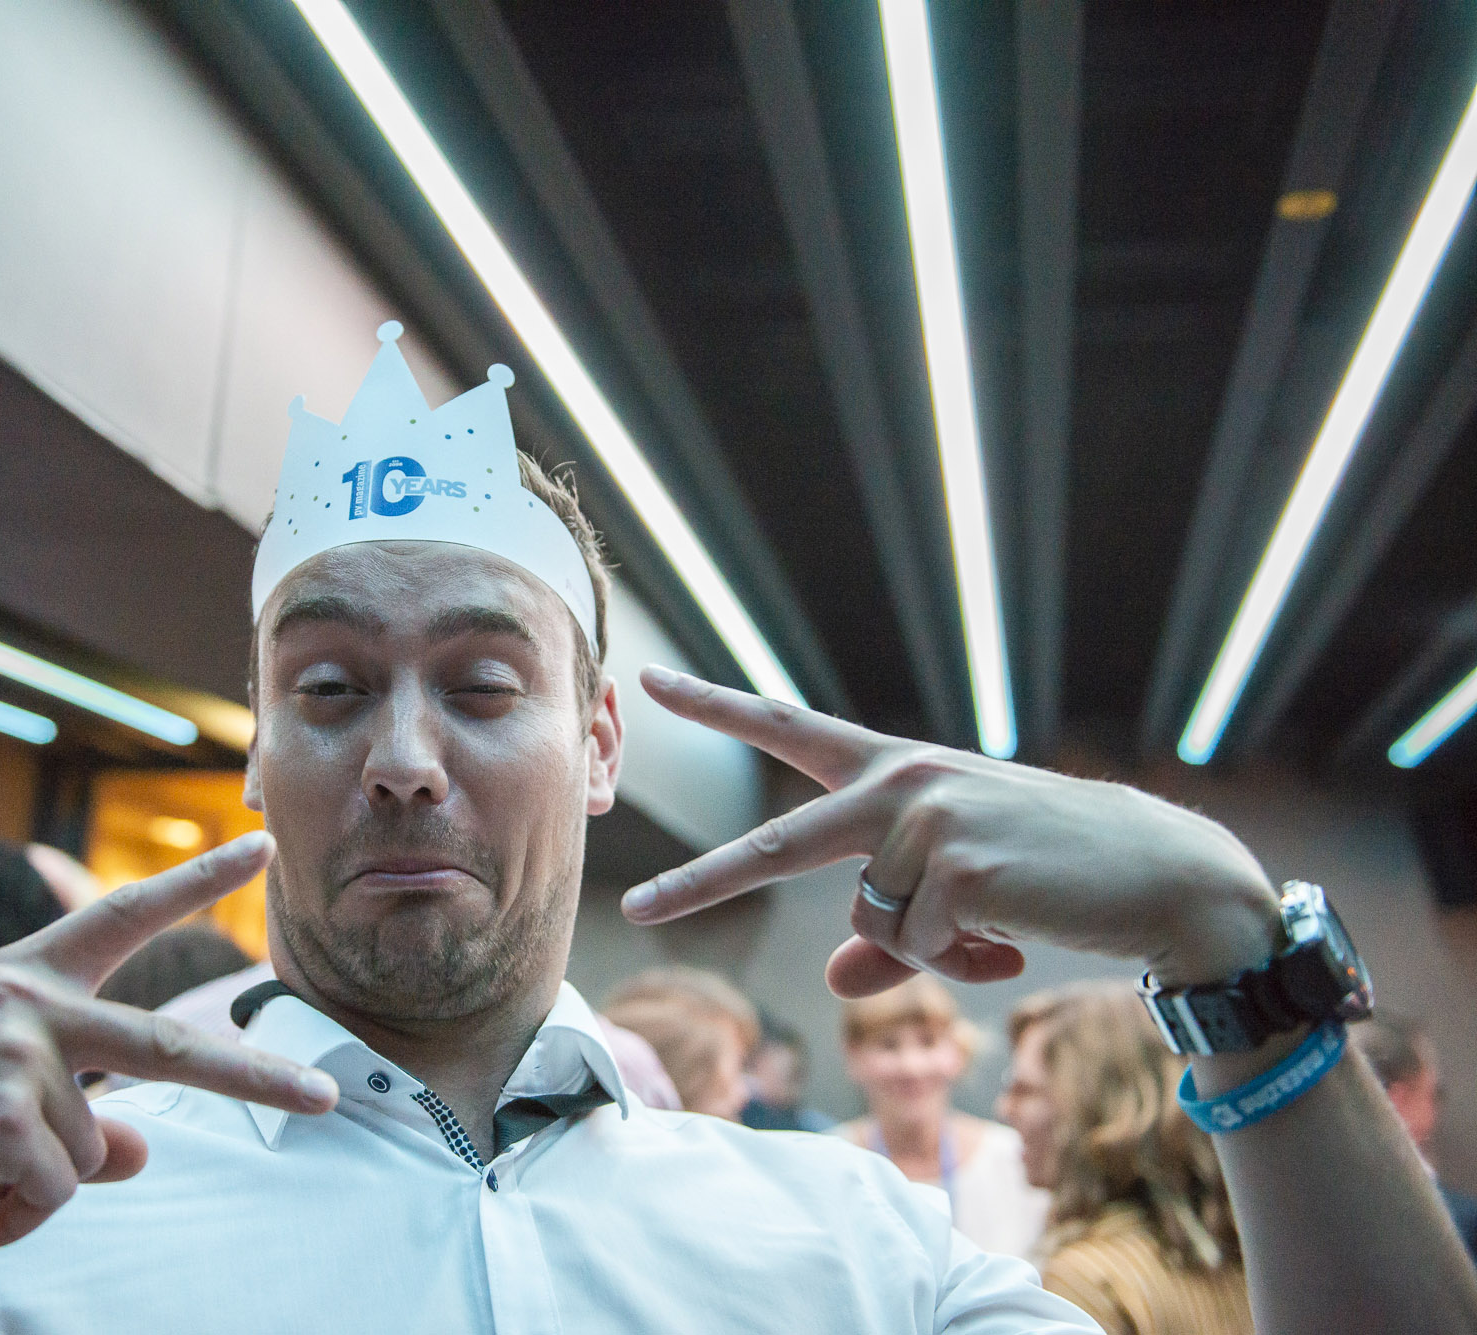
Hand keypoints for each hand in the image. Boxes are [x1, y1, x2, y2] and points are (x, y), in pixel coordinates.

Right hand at [0, 832, 336, 1264]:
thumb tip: (142, 1150)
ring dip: (34, 1189)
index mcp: (18, 979)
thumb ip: (70, 1106)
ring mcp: (10, 1052)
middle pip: (169, 1048)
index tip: (260, 845)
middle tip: (326, 1099)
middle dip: (257, 1079)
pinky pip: (53, 1192)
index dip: (194, 881)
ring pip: (92, 1153)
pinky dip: (7, 1215)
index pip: (120, 915)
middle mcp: (21, 1000)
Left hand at [619, 668, 1281, 996]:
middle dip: (702, 884)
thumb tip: (835, 981)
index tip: (650, 680)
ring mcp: (928, 819)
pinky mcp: (959, 865)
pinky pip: (920, 949)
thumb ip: (885, 934)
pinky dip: (960, 963)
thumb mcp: (957, 893)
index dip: (717, 704)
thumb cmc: (1052, 875)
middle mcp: (902, 782)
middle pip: (777, 846)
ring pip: (875, 926)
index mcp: (895, 771)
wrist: (1159, 875)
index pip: (790, 727)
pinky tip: (1013, 939)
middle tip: (638, 908)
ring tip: (996, 928)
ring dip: (931, 950)